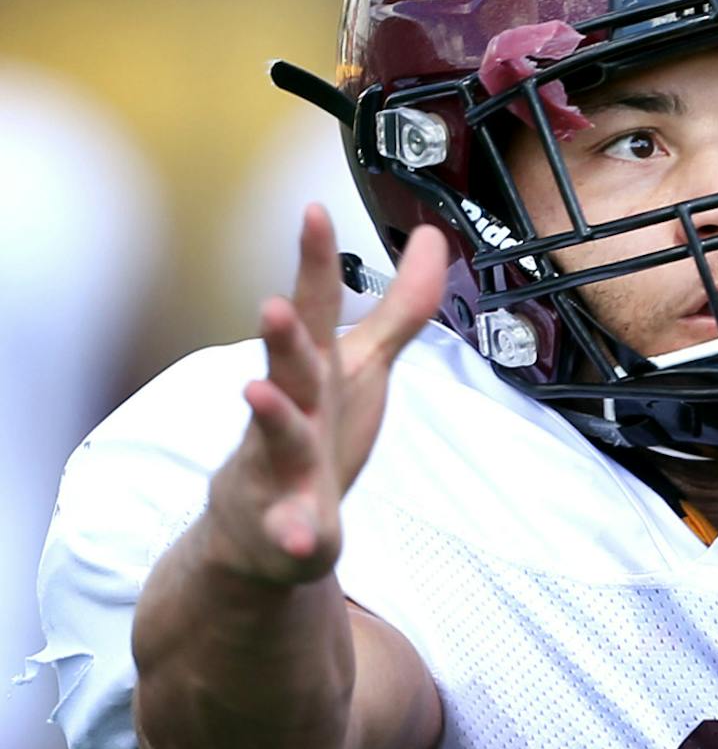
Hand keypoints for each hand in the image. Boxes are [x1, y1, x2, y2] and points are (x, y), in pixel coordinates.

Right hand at [203, 205, 447, 583]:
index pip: (315, 309)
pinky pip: (289, 530)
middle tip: (272, 305)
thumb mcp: (359, 366)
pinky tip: (301, 539)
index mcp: (314, 371)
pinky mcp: (286, 525)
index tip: (313, 210)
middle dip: (281, 338)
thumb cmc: (315, 433)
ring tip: (257, 394)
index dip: (314, 261)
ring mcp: (280, 468)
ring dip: (270, 417)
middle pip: (288, 368)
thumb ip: (398, 308)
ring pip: (276, 439)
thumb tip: (429, 236)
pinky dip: (293, 533)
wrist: (262, 531)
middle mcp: (292, 410)